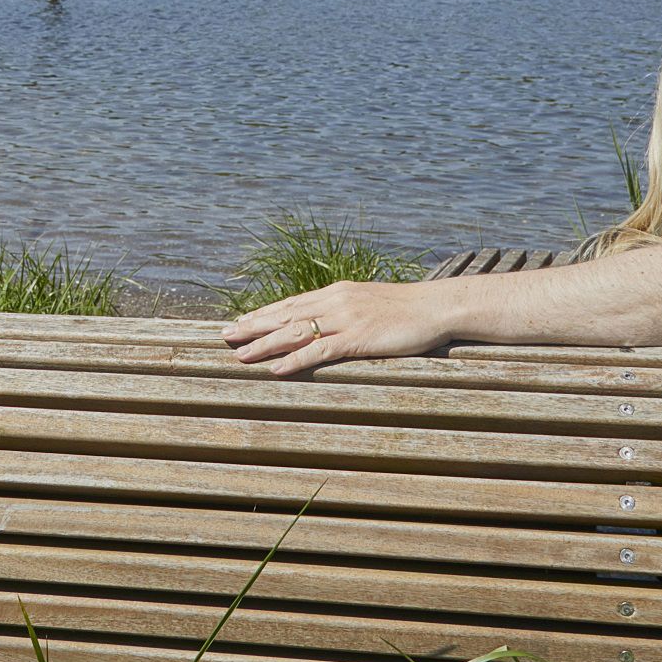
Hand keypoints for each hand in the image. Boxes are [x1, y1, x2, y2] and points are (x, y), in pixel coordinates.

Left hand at [220, 280, 448, 375]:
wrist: (435, 307)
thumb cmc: (406, 309)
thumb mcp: (369, 303)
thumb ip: (345, 310)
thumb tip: (326, 322)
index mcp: (336, 293)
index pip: (291, 304)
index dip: (263, 314)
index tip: (240, 322)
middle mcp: (334, 302)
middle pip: (284, 315)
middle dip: (253, 326)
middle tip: (225, 336)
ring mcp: (345, 319)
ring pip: (295, 332)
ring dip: (265, 344)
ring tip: (240, 355)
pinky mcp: (357, 338)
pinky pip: (319, 351)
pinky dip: (295, 360)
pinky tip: (276, 368)